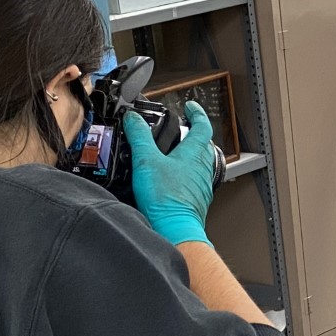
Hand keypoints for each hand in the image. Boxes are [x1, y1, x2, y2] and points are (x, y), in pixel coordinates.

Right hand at [124, 102, 216, 247]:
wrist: (175, 229)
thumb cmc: (166, 199)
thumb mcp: (146, 161)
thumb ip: (139, 137)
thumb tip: (133, 119)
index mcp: (194, 152)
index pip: (202, 125)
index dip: (197, 113)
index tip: (190, 107)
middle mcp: (203, 167)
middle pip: (203, 144)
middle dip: (192, 133)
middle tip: (181, 128)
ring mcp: (202, 184)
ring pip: (199, 162)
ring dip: (188, 154)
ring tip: (171, 153)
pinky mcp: (197, 198)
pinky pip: (193, 180)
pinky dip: (184, 173)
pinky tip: (169, 179)